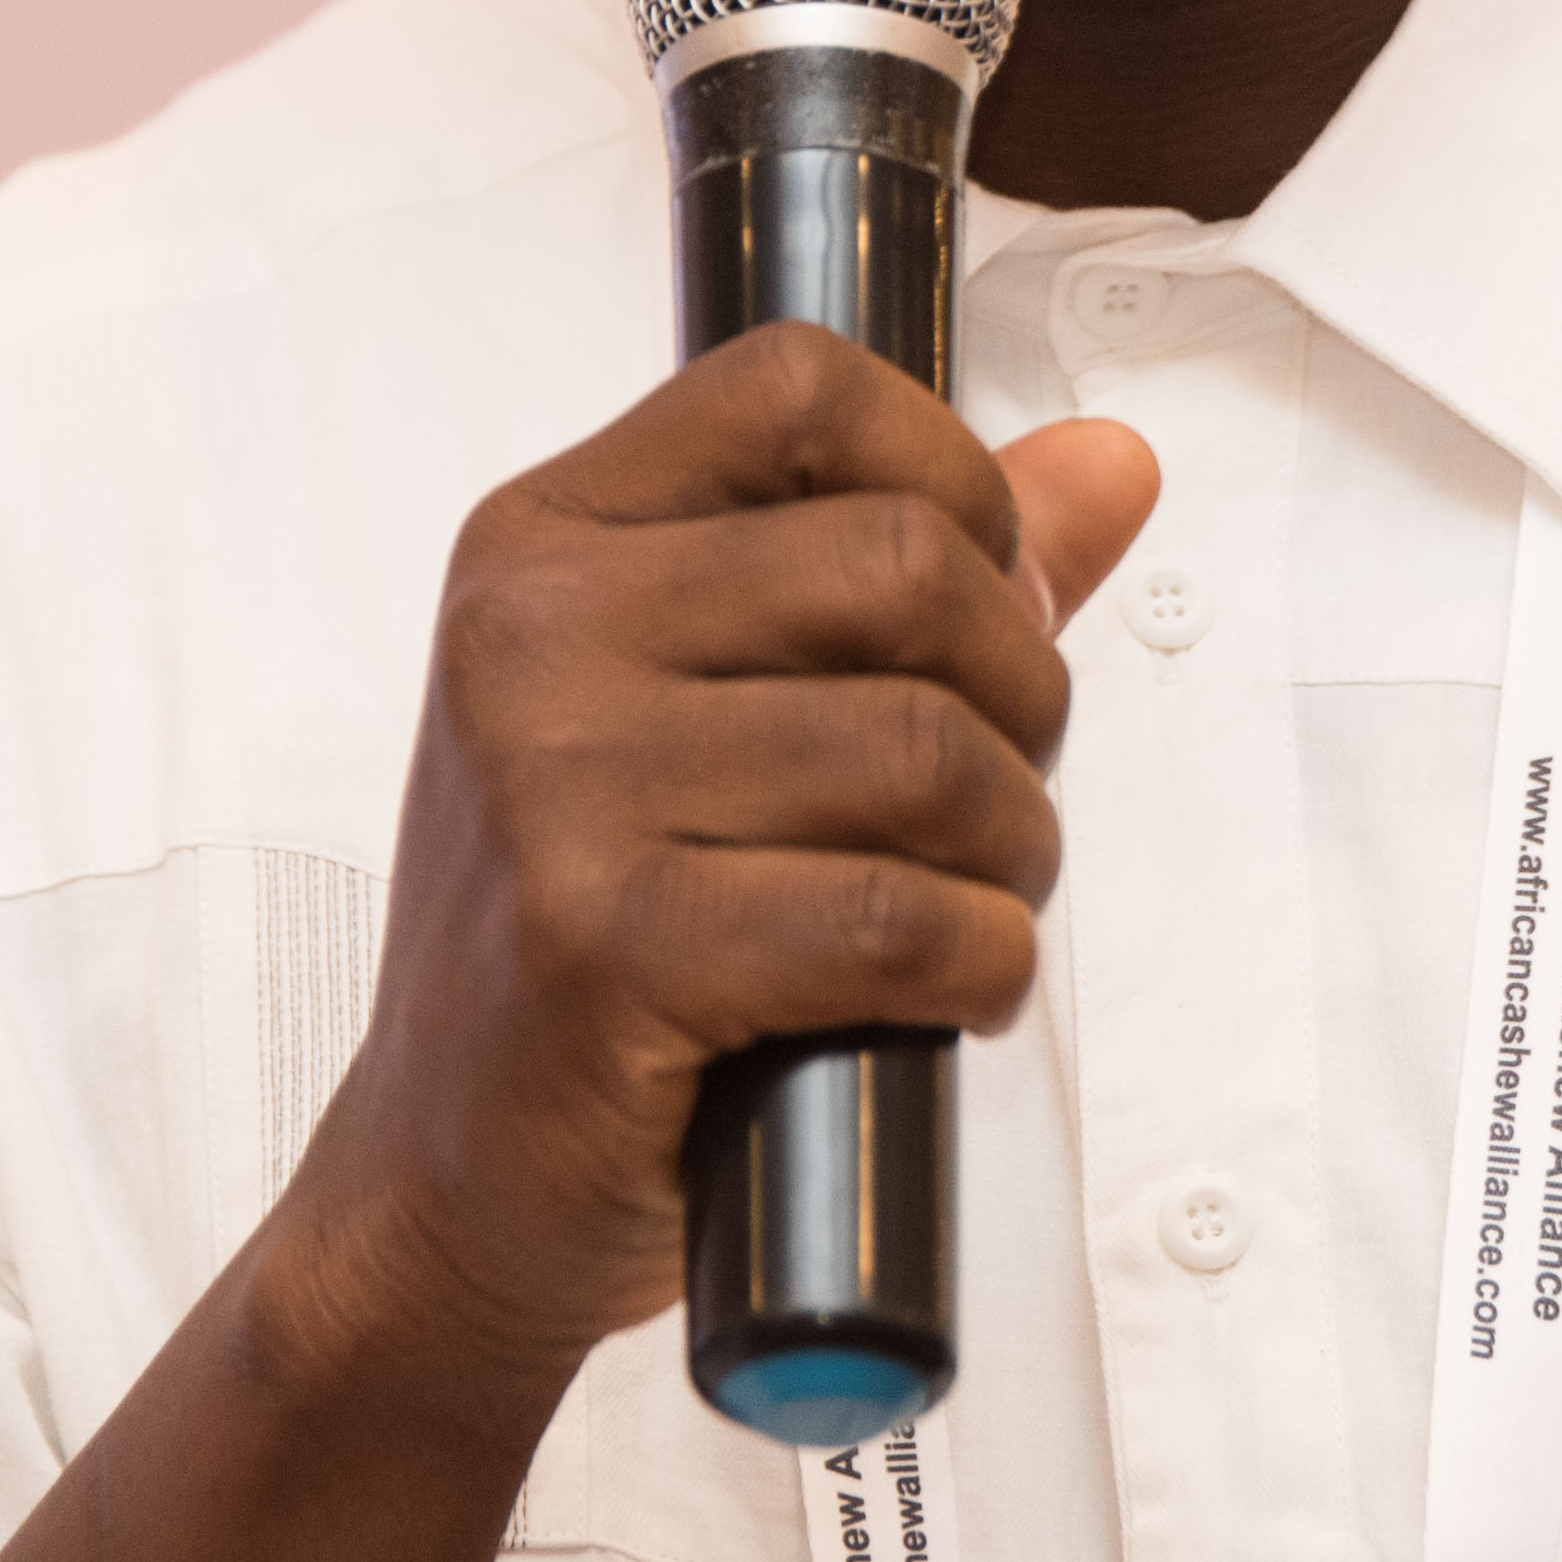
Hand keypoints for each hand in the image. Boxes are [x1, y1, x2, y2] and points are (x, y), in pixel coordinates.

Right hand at [262, 325, 1160, 1446]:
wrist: (447, 1177)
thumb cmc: (598, 933)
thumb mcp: (714, 710)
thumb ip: (909, 567)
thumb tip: (1114, 464)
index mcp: (548, 538)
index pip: (800, 385)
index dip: (951, 476)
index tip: (977, 595)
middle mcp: (532, 635)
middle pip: (905, 564)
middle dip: (1018, 687)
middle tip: (995, 787)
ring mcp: (557, 791)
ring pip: (925, 749)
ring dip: (1011, 846)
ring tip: (972, 899)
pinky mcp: (608, 952)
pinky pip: (896, 919)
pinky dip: (979, 963)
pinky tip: (946, 989)